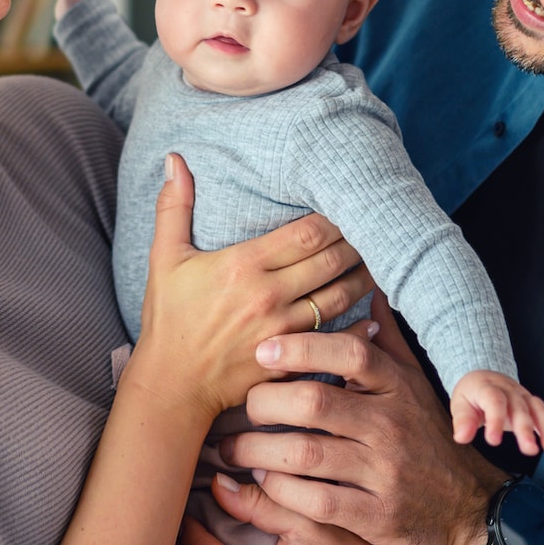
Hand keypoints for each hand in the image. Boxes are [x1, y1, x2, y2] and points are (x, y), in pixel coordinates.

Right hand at [127, 155, 376, 422]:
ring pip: (340, 296)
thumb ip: (174, 207)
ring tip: (379, 259)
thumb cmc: (168, 319)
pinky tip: (375, 309)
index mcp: (243, 265)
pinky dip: (360, 322)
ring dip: (363, 276)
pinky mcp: (291, 357)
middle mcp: (269, 296)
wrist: (172, 385)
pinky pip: (337, 336)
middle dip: (356, 241)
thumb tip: (174, 159)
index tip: (346, 205)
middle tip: (374, 227)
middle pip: (330, 260)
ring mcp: (283, 330)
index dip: (334, 217)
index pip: (306, 233)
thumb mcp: (164, 259)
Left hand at [221, 294, 504, 544]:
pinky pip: (316, 500)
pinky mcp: (377, 516)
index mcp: (396, 386)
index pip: (350, 352)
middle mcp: (391, 425)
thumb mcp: (413, 383)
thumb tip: (367, 286)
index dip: (303, 346)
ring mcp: (385, 472)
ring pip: (306, 453)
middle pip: (315, 401)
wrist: (468, 506)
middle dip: (263, 402)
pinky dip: (280, 490)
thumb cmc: (426, 436)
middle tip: (239, 406)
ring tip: (232, 448)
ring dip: (257, 450)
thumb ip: (385, 339)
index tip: (262, 350)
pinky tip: (262, 482)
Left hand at [452, 370, 543, 467]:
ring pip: (539, 412)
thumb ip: (462, 420)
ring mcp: (524, 397)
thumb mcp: (460, 403)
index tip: (493, 441)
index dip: (496, 420)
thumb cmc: (472, 394)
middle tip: (529, 450)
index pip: (495, 400)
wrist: (484, 378)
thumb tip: (462, 437)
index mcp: (488, 387)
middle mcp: (510, 390)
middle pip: (520, 408)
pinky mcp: (533, 407)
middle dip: (526, 429)